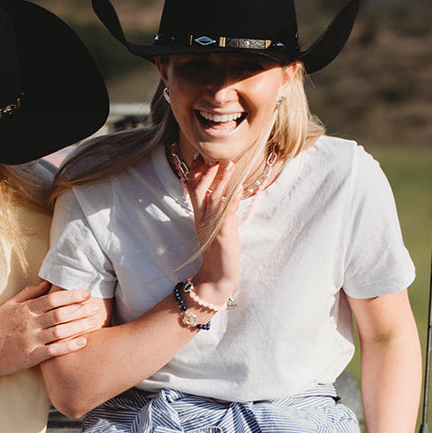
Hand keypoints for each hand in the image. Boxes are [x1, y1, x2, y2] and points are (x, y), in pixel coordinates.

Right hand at [0, 282, 104, 378]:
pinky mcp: (33, 357)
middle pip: (60, 314)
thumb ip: (27, 293)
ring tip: (95, 321)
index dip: (71, 295)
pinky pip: (55, 350)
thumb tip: (46, 282)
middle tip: (96, 305)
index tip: (86, 293)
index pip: (52, 299)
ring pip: (61, 331)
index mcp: (25, 310)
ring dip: (80, 325)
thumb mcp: (8, 306)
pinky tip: (84, 341)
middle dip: (81, 309)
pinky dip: (70, 345)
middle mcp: (30, 324)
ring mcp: (32, 341)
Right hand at [175, 152, 241, 306]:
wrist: (218, 277)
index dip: (196, 172)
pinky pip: (226, 215)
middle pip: (199, 190)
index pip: (193, 190)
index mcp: (200, 216)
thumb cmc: (220, 252)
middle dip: (207, 172)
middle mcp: (202, 219)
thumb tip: (229, 197)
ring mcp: (211, 227)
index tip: (200, 155)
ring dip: (221, 181)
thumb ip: (221, 212)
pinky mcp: (222, 235)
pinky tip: (238, 189)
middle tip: (214, 155)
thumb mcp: (219, 227)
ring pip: (213, 199)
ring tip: (230, 165)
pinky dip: (232, 201)